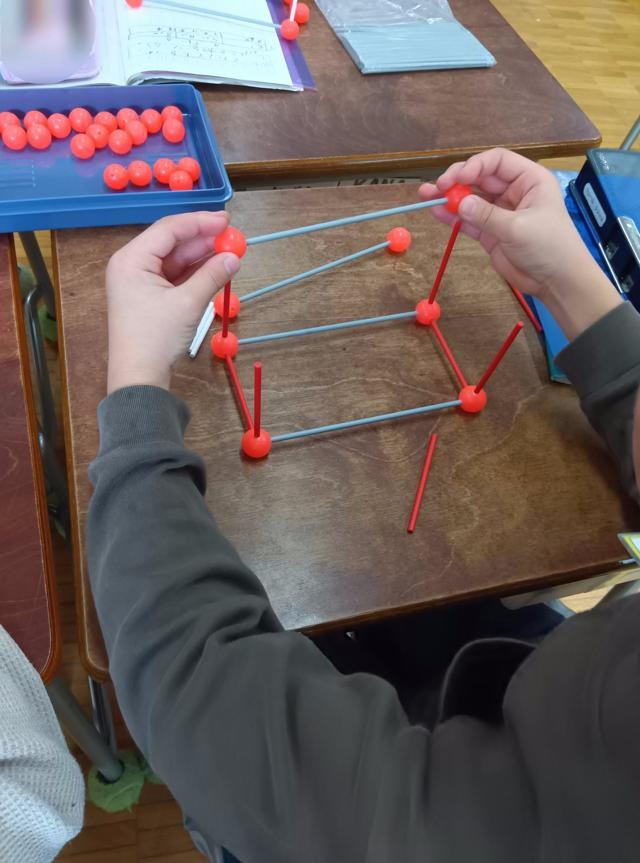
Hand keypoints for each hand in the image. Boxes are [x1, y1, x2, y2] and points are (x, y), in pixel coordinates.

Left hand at [105, 212, 239, 393]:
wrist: (139, 377)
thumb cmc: (155, 338)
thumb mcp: (188, 303)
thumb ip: (212, 276)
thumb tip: (235, 257)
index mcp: (131, 259)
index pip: (169, 229)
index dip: (200, 222)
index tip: (227, 220)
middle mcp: (131, 265)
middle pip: (171, 242)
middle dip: (202, 240)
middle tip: (232, 236)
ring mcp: (139, 282)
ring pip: (174, 260)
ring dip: (201, 257)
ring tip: (229, 252)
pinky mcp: (148, 298)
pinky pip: (174, 277)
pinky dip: (194, 273)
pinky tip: (215, 269)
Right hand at [420, 148, 620, 338]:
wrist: (557, 281)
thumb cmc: (549, 247)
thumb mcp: (518, 228)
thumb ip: (487, 215)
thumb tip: (459, 203)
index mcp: (529, 180)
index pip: (497, 161)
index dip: (474, 165)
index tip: (456, 178)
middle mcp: (514, 191)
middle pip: (480, 178)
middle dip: (457, 181)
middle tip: (437, 188)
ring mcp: (500, 212)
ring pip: (471, 198)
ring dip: (450, 197)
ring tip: (426, 197)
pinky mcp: (491, 232)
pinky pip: (469, 220)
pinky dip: (453, 217)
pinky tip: (436, 212)